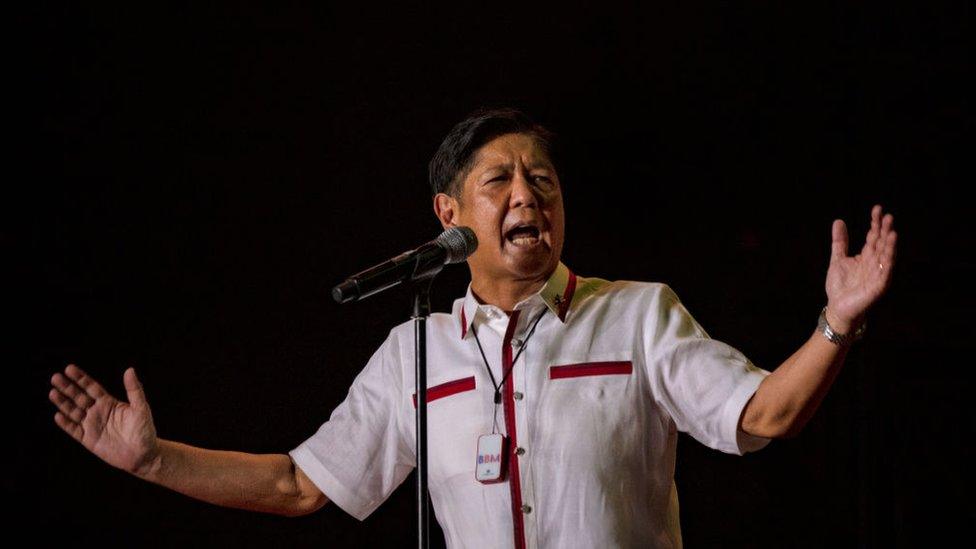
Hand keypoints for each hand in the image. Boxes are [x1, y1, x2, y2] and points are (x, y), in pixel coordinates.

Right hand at [49, 365, 159, 476]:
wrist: (143, 455)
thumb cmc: (144, 430)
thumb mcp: (141, 408)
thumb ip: (134, 390)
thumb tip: (130, 370)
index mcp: (109, 402)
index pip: (91, 387)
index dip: (80, 378)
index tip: (69, 368)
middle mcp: (98, 412)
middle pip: (79, 397)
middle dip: (67, 387)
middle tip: (55, 377)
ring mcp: (92, 425)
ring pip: (73, 411)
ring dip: (63, 403)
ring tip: (52, 392)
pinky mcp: (88, 439)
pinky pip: (74, 430)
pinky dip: (66, 423)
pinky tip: (58, 415)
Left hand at [825, 205, 897, 331]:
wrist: (837, 308)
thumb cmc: (840, 286)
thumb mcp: (838, 259)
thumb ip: (840, 242)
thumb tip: (839, 220)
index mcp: (866, 256)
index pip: (873, 236)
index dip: (875, 223)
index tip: (877, 209)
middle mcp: (874, 264)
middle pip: (881, 244)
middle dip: (885, 231)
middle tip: (888, 216)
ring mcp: (877, 275)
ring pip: (885, 257)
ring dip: (889, 245)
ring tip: (892, 232)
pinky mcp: (877, 287)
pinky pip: (884, 273)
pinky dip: (887, 263)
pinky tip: (889, 253)